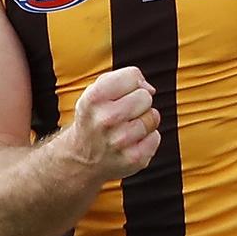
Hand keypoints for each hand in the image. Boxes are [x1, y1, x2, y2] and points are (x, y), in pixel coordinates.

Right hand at [67, 66, 160, 180]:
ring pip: (153, 117)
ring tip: (126, 129)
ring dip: (144, 121)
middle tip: (124, 114)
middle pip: (146, 96)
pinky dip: (148, 139)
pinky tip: (131, 142)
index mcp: (93, 98)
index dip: (131, 83)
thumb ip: (123, 78)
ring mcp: (120, 141)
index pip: (132, 75)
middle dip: (139, 102)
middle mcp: (105, 119)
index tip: (120, 94)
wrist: (81, 159)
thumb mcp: (96, 91)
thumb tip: (150, 89)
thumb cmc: (95, 118)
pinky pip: (156, 137)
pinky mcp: (134, 158)